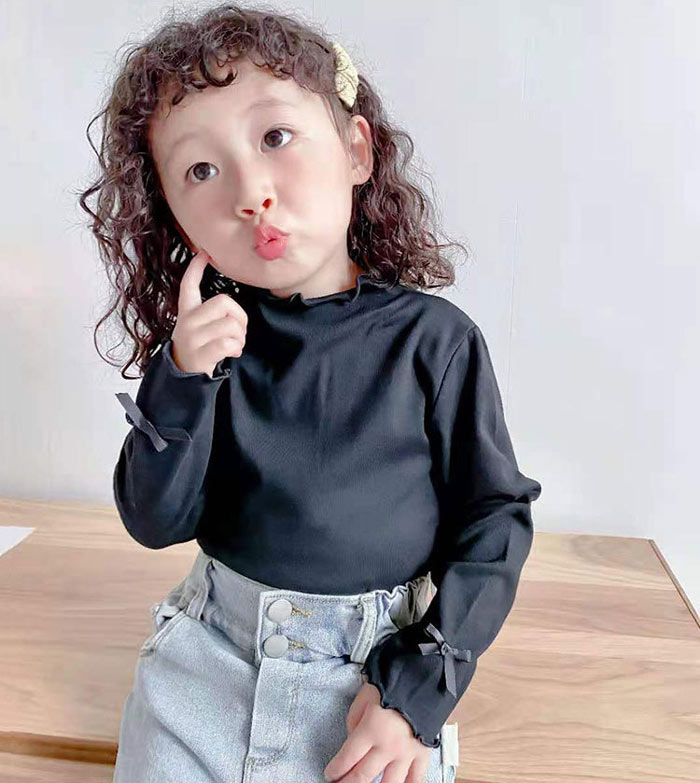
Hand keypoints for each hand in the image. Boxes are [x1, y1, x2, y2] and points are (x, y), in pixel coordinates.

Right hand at [171, 249, 247, 378]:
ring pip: (230, 325)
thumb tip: (229, 304)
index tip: (204, 253)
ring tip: (236, 344)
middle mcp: (187, 321)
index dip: (195, 267)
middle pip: (223, 302)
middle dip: (240, 316)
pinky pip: (227, 343)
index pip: (188, 284)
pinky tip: (233, 353)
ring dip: (241, 337)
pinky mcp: (200, 354)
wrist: (185, 377)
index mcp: (187, 311)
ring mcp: (192, 338)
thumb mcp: (199, 326)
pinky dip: (236, 349)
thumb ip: (210, 312)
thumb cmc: (200, 347)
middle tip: (240, 330)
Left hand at [323, 682, 431, 782]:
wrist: (424, 675)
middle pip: (362, 776)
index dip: (335, 770)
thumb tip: (352, 739)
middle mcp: (388, 746)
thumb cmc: (392, 681)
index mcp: (371, 729)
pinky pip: (415, 780)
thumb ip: (354, 720)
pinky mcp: (423, 754)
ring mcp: (407, 753)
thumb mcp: (364, 696)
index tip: (330, 774)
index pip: (347, 759)